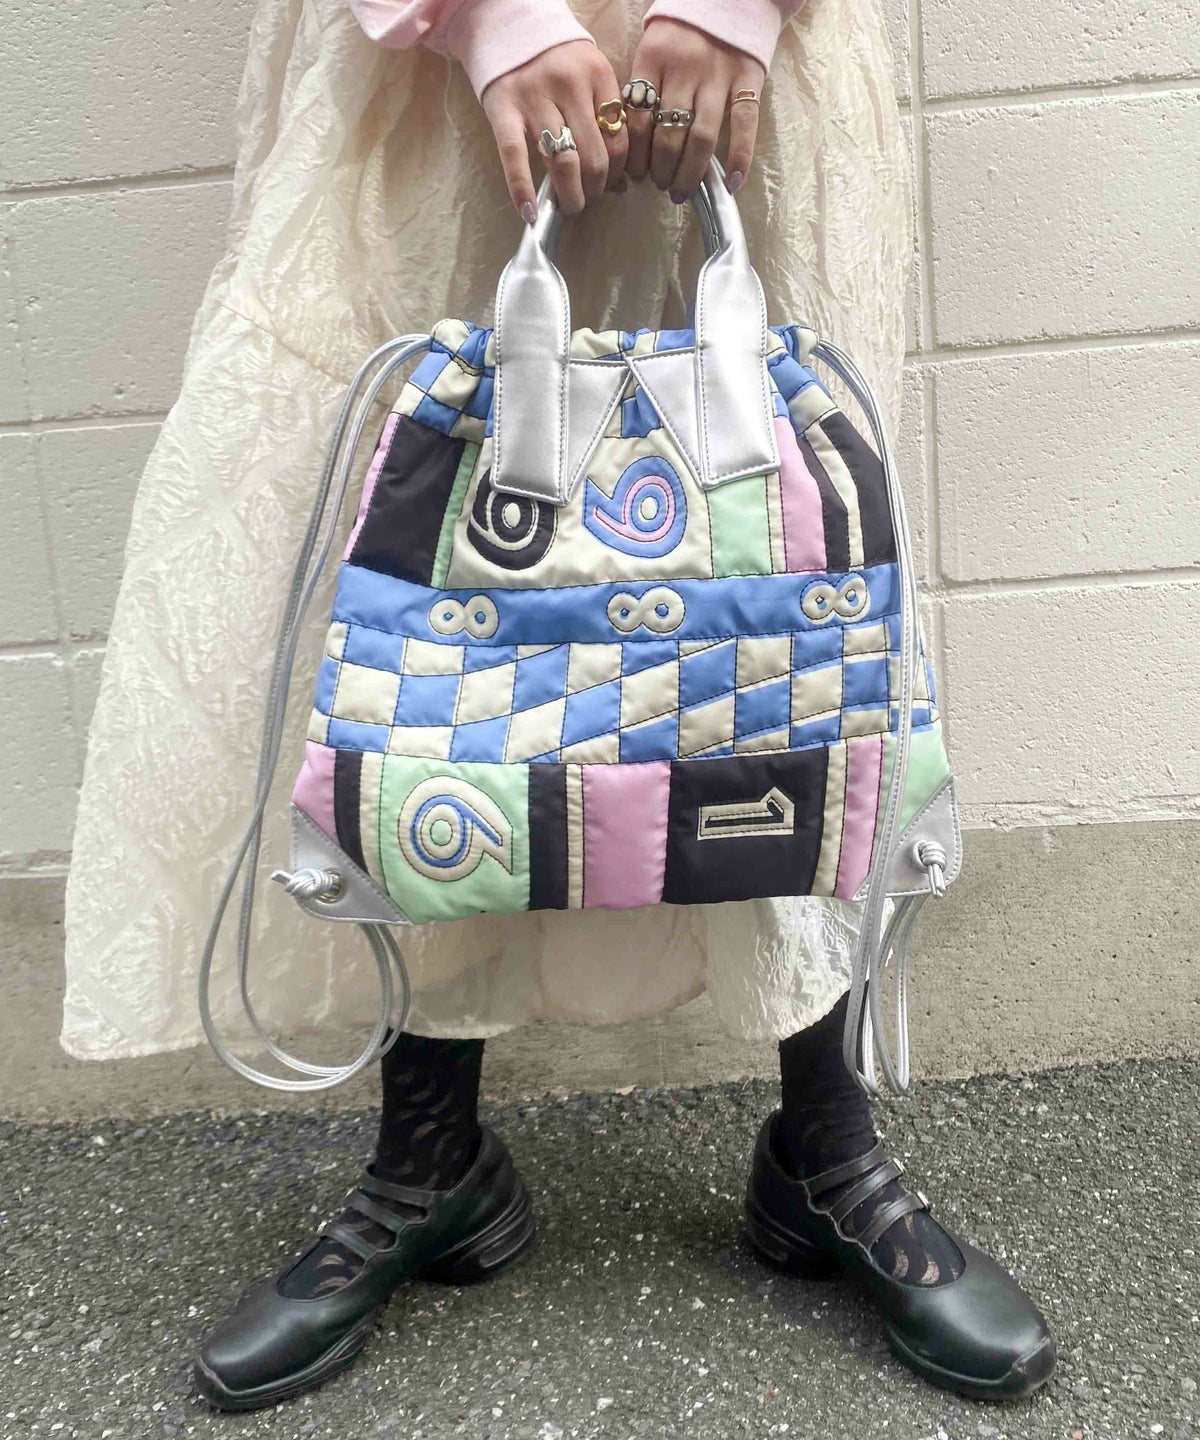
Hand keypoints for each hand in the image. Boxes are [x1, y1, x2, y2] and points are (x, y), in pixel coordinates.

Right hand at [482, 40, 628, 218]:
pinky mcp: (503, 108)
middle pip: (593, 158)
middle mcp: (568, 85)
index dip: (618, 173)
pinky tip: (529, 213)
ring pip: (562, 162)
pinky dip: (522, 189)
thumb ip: (605, 118)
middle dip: (594, 191)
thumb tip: (620, 182)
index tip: (611, 186)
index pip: (618, 140)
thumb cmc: (555, 59)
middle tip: (588, 200)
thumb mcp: (589, 74)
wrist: (507, 23)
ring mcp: (534, 97)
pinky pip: (515, 156)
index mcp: (597, 75)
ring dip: (569, 196)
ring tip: (569, 206)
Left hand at [625, 19, 763, 199]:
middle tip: (659, 185)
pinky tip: (730, 182)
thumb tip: (633, 143)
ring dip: (689, 173)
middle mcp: (685, 68)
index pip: (638, 120)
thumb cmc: (684, 30)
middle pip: (667, 135)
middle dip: (660, 170)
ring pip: (700, 138)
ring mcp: (718, 75)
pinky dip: (739, 158)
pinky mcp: (747, 79)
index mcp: (654, 58)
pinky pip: (743, 125)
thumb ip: (643, 87)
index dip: (635, 156)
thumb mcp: (653, 47)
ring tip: (681, 191)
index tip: (634, 175)